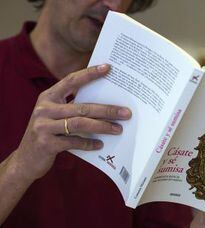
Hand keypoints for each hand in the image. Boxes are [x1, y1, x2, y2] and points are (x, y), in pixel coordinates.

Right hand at [10, 64, 131, 182]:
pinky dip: (89, 143)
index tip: (108, 68)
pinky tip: (100, 145)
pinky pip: (73, 142)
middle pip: (82, 107)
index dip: (89, 74)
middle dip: (107, 110)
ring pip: (80, 124)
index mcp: (48, 97)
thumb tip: (105, 104)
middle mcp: (44, 109)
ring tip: (118, 129)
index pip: (71, 81)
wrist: (25, 159)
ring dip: (102, 127)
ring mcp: (43, 126)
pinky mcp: (46, 144)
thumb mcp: (54, 115)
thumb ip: (72, 107)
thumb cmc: (47, 133)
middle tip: (126, 113)